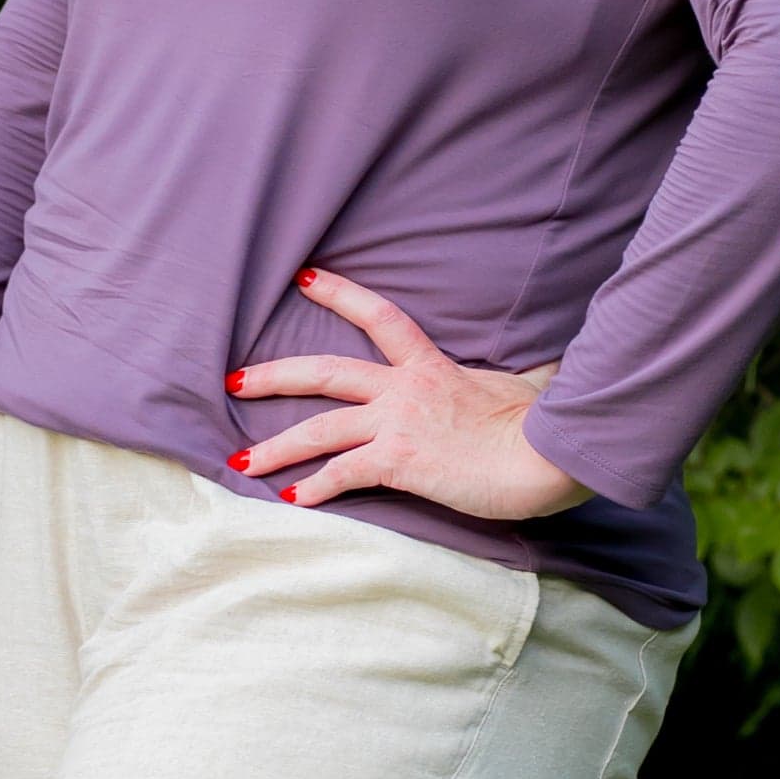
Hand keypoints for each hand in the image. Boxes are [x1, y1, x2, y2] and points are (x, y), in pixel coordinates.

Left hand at [227, 268, 589, 521]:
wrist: (544, 454)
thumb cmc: (539, 426)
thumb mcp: (519, 387)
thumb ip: (504, 381)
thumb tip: (539, 377)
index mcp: (431, 366)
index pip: (380, 318)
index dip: (341, 295)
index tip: (307, 278)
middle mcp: (404, 389)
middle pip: (323, 371)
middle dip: (273, 375)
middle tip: (235, 380)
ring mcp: (397, 423)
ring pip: (319, 428)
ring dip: (275, 448)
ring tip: (241, 462)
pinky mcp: (398, 460)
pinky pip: (342, 473)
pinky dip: (313, 487)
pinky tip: (291, 499)